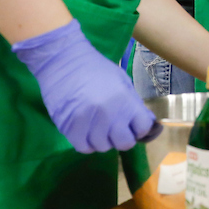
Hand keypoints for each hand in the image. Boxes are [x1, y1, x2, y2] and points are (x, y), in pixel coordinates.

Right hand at [12, 19, 159, 153]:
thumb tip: (145, 123)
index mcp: (125, 101)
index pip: (143, 128)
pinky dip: (87, 143)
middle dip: (123, 137)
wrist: (63, 61)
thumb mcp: (123, 81)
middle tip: (116, 128)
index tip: (134, 124)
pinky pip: (83, 147)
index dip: (140, 127)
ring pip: (103, 147)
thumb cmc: (96, 68)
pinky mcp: (69, 128)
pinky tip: (86, 133)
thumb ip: (134, 103)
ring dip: (103, 140)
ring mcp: (88, 123)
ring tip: (99, 127)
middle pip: (124, 143)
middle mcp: (109, 115)